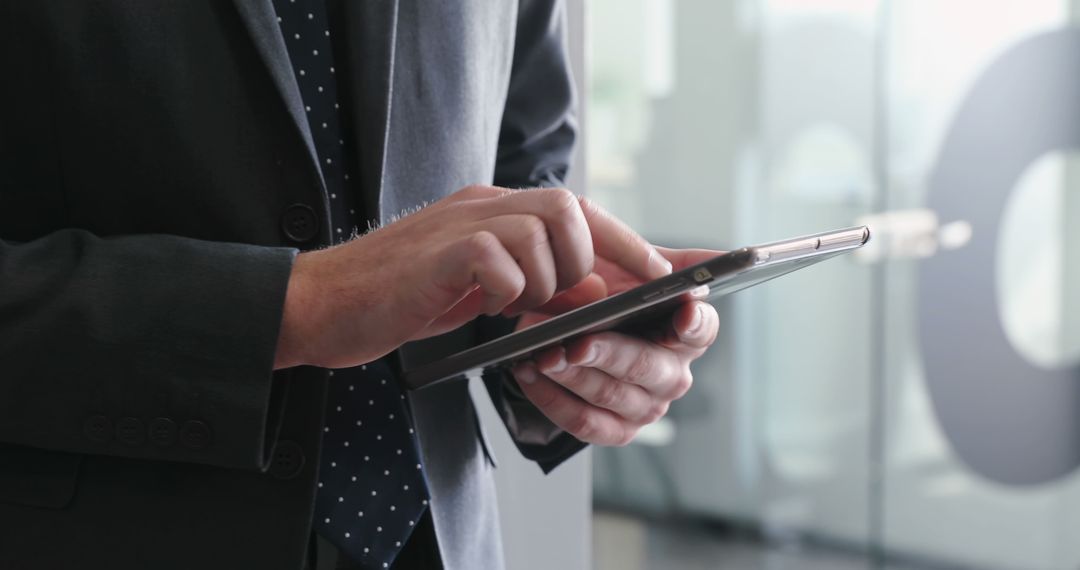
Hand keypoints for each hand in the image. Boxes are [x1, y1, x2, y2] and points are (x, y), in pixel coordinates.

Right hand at [273, 185, 671, 368]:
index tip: (661, 272)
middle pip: (568, 206)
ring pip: (543, 226)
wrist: (324, 305)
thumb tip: (591, 298)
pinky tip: (483, 305)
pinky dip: (507, 288)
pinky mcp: (440, 252)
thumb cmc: (403, 299)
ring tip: (515, 306)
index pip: (576, 209)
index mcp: (494, 212)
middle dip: (592, 257)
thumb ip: (530, 284)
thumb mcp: (480, 290)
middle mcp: (483, 206)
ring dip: (545, 279)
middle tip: (578, 298)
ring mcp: (460, 223)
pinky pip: (500, 257)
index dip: (624, 240)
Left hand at [511, 249, 722, 445]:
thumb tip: (714, 258)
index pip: (702, 328)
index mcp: (687, 332)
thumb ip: (668, 260)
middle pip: (645, 367)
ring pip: (610, 396)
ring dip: (570, 376)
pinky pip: (585, 423)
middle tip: (574, 342)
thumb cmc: (606, 292)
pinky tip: (530, 373)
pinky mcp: (616, 430)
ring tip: (540, 354)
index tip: (683, 311)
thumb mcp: (633, 265)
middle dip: (607, 354)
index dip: (693, 322)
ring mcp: (646, 407)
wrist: (566, 323)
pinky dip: (553, 400)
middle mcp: (673, 374)